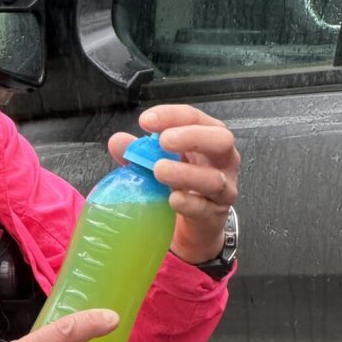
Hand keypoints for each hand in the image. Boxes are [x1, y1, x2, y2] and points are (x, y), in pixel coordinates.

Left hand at [108, 104, 238, 265]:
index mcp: (207, 139)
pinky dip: (189, 203)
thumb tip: (117, 141)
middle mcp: (222, 161)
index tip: (146, 121)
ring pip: (214, 178)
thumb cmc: (180, 185)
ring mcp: (223, 189)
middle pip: (221, 140)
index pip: (195, 118)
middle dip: (192, 136)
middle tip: (164, 140)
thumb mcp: (158, 163)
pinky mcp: (215, 215)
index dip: (172, 115)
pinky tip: (173, 199)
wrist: (194, 225)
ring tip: (159, 170)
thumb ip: (139, 152)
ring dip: (185, 172)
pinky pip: (205, 208)